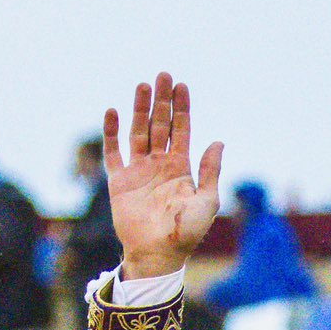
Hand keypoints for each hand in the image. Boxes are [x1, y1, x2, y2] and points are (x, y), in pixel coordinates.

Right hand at [103, 72, 222, 279]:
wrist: (158, 254)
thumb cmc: (187, 233)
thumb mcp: (207, 201)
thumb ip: (211, 171)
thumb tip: (218, 141)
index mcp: (181, 169)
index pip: (181, 131)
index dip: (181, 109)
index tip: (181, 86)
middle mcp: (160, 166)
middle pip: (160, 126)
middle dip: (162, 101)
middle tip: (163, 75)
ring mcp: (139, 171)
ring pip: (139, 133)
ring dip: (140, 110)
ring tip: (143, 86)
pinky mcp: (119, 181)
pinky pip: (113, 152)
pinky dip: (112, 133)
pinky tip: (113, 112)